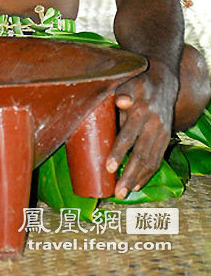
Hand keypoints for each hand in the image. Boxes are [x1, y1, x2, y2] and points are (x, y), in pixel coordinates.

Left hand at [106, 60, 177, 198]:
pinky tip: (137, 185)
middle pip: (141, 154)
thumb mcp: (129, 83)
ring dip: (136, 179)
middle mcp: (154, 125)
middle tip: (117, 191)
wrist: (163, 82)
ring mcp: (162, 134)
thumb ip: (122, 92)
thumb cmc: (137, 84)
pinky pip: (157, 160)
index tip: (109, 167)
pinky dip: (147, 174)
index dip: (119, 152)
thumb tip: (121, 101)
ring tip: (123, 193)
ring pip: (150, 161)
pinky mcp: (165, 139)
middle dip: (128, 174)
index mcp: (141, 111)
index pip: (129, 135)